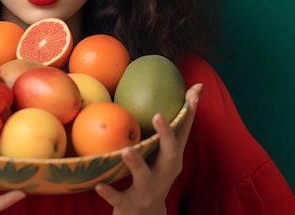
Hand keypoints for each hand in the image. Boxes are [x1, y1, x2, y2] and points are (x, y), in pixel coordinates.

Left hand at [94, 83, 202, 214]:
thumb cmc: (152, 178)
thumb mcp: (161, 157)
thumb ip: (162, 133)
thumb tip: (167, 96)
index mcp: (172, 160)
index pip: (183, 133)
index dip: (190, 112)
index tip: (195, 91)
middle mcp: (164, 174)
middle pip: (170, 154)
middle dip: (166, 135)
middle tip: (158, 115)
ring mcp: (148, 191)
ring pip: (144, 177)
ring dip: (136, 164)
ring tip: (126, 151)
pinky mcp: (130, 206)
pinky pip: (119, 198)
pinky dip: (110, 192)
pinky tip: (99, 185)